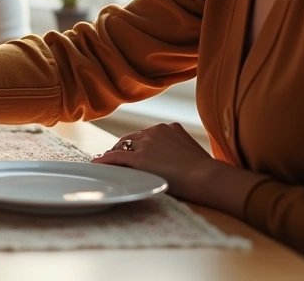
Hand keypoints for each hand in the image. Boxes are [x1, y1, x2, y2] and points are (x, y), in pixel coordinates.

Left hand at [92, 123, 218, 201]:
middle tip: (115, 155)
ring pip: (123, 146)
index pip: (147, 134)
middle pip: (132, 138)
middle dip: (124, 146)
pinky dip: (105, 160)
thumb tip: (175, 159)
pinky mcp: (139, 158)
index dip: (138, 143)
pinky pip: (116, 157)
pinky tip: (97, 164)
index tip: (133, 149)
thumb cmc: (204, 170)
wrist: (205, 176)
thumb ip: (177, 148)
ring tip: (106, 160)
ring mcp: (145, 144)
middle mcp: (155, 131)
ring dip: (114, 153)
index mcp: (169, 127)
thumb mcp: (190, 150)